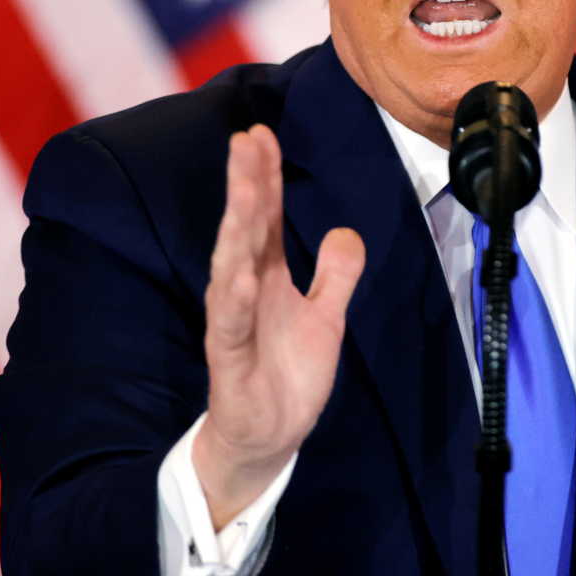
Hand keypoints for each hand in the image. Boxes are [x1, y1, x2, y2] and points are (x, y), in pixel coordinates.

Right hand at [193, 124, 363, 529]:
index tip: (259, 133)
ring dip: (236, 227)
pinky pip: (231, 326)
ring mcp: (234, 325)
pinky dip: (234, 300)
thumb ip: (335, 275)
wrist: (268, 441)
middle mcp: (245, 292)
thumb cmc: (287, 376)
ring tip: (243, 188)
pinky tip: (240, 272)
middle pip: (245, 230)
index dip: (262, 176)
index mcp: (266, 277)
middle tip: (247, 140)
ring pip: (231, 267)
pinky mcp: (230, 362)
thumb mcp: (325, 319)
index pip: (262, 217)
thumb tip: (346, 231)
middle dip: (246, 185)